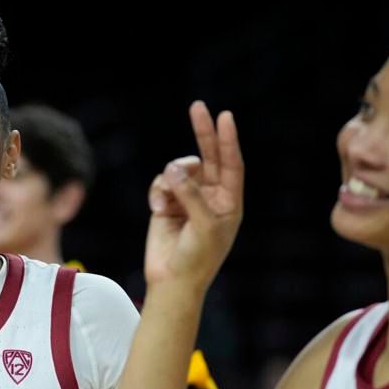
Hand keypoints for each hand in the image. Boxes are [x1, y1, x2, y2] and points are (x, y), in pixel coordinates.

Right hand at [144, 101, 243, 289]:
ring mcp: (187, 199)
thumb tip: (174, 168)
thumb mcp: (203, 225)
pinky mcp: (166, 204)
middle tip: (198, 107)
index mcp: (229, 202)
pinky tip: (157, 209)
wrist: (172, 282)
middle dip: (203, 133)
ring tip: (165, 200)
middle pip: (208, 157)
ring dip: (171, 179)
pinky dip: (157, 192)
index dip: (228, 140)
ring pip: (178, 170)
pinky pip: (161, 182)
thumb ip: (192, 194)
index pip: (231, 164)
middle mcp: (210, 197)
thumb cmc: (197, 258)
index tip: (225, 117)